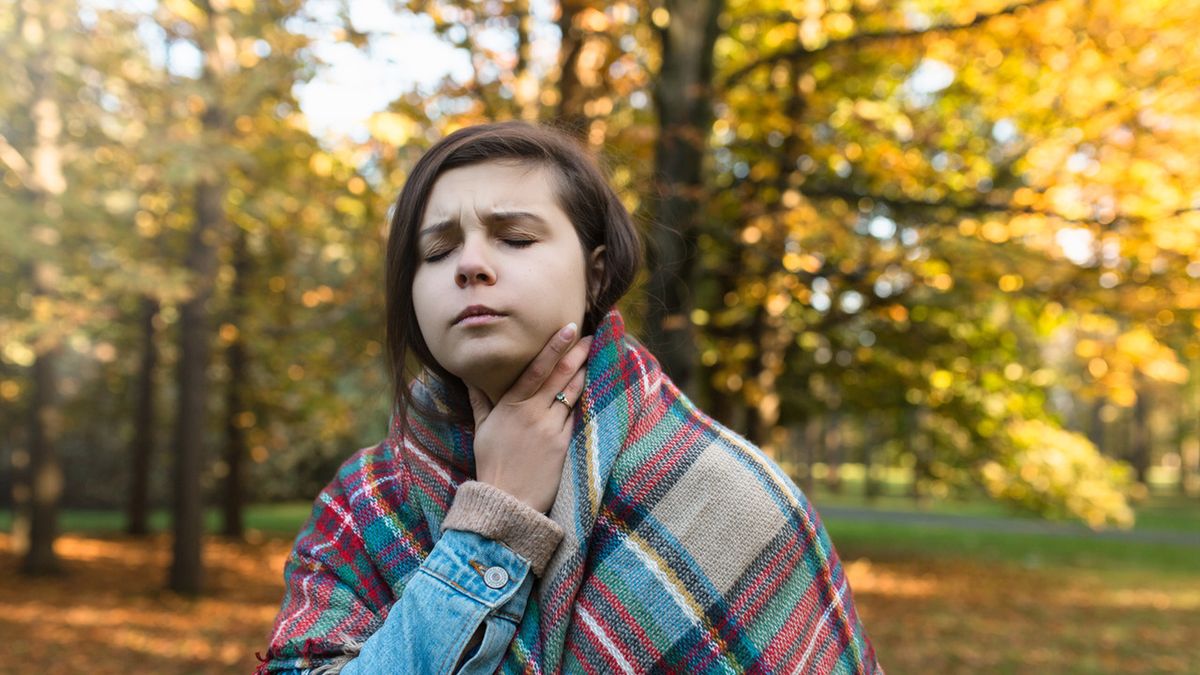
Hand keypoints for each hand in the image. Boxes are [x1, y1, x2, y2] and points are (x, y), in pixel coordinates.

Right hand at [467, 323, 591, 512]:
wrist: (507, 501)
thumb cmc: (492, 465)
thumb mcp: (482, 430)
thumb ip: (480, 401)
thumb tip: (471, 378)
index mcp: (511, 406)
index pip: (537, 369)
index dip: (555, 347)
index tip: (569, 329)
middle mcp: (533, 413)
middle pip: (561, 376)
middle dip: (579, 353)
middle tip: (593, 336)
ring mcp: (551, 428)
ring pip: (573, 394)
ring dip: (586, 373)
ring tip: (598, 356)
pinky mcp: (564, 444)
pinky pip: (576, 416)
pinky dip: (585, 401)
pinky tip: (595, 389)